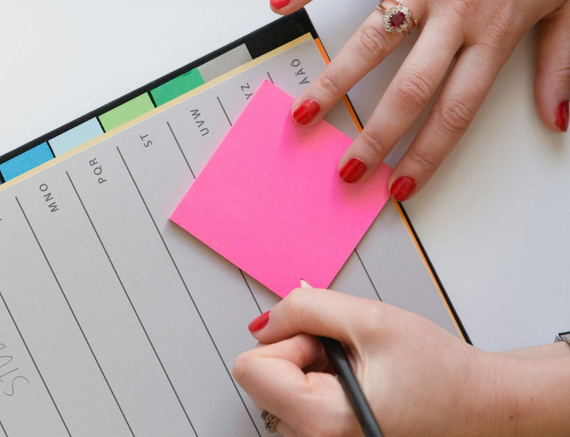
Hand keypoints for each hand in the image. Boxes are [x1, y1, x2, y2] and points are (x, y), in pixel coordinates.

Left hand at [232, 288, 569, 435]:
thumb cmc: (440, 372)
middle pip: (260, 378)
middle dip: (298, 354)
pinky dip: (317, 383)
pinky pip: (294, 400)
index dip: (286, 342)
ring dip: (309, 369)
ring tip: (359, 372)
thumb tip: (263, 323)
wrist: (480, 405)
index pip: (250, 369)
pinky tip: (355, 383)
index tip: (327, 343)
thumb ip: (306, 309)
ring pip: (276, 387)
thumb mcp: (371, 319)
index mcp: (322, 421)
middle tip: (350, 356)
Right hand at [269, 0, 569, 200]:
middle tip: (347, 166)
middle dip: (373, 135)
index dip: (426, 154)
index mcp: (495, 30)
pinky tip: (281, 4)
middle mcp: (455, 9)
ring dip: (334, 81)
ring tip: (305, 114)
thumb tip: (555, 117)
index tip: (399, 184)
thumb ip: (561, 64)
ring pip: (370, 40)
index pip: (455, 109)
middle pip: (408, 87)